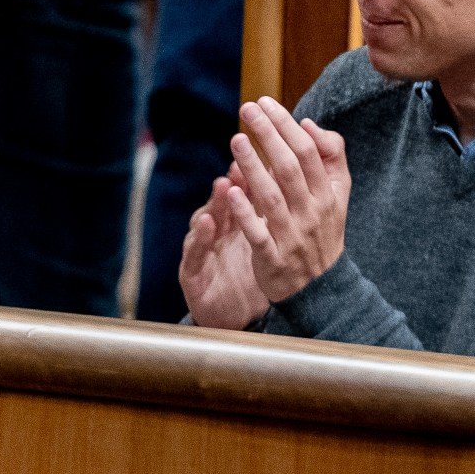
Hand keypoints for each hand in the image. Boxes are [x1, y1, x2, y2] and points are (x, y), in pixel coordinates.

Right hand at [180, 172, 268, 329]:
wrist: (231, 318)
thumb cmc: (243, 275)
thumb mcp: (255, 242)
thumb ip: (261, 213)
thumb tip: (281, 180)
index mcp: (234, 226)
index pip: (243, 196)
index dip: (253, 175)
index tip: (264, 155)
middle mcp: (217, 233)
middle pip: (222, 203)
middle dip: (232, 181)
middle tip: (240, 161)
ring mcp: (203, 251)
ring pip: (206, 221)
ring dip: (214, 203)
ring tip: (222, 186)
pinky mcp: (193, 273)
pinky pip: (196, 252)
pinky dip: (201, 237)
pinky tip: (207, 224)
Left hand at [226, 97, 349, 302]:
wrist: (322, 288)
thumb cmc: (323, 231)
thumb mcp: (337, 195)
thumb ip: (330, 157)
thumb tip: (308, 124)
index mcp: (327, 195)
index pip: (308, 152)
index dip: (286, 125)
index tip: (265, 102)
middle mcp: (311, 213)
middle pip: (289, 168)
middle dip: (268, 136)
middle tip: (247, 109)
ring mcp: (292, 236)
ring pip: (271, 197)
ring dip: (252, 167)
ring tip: (235, 139)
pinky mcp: (272, 257)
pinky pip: (257, 232)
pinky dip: (245, 212)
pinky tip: (231, 190)